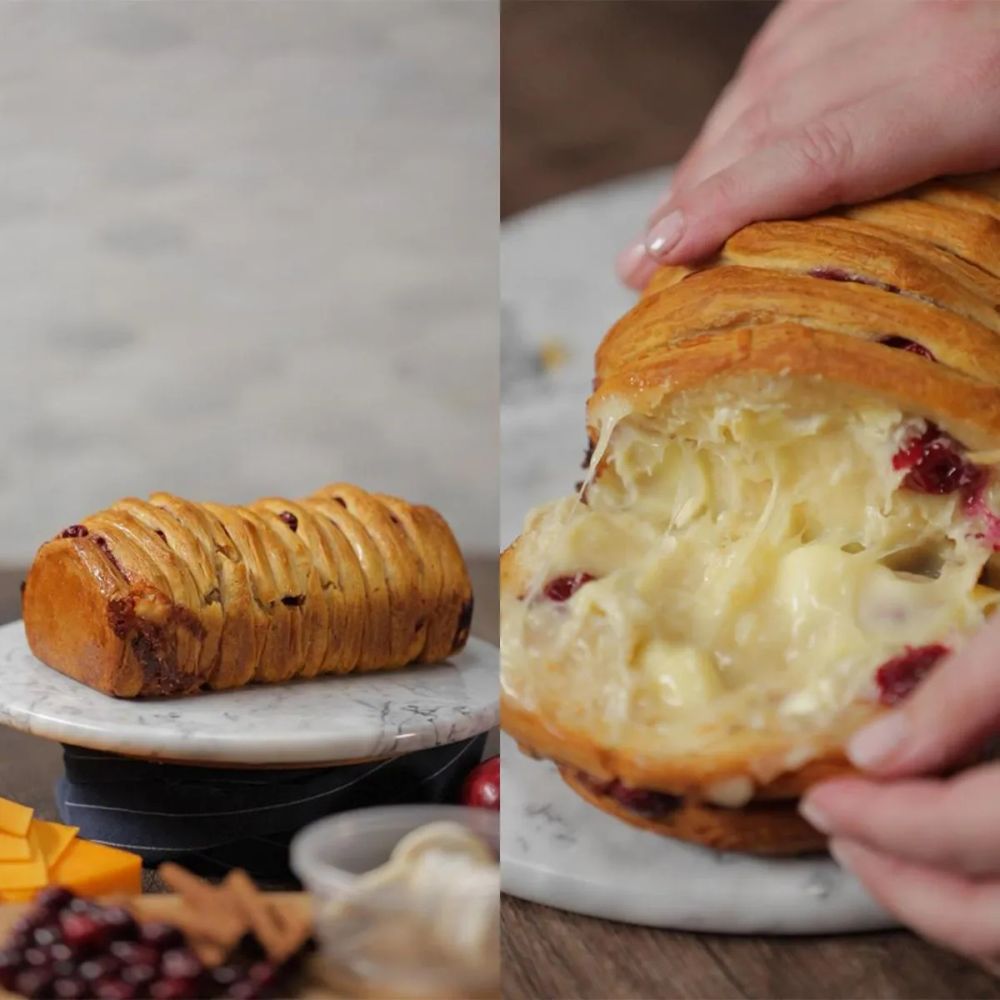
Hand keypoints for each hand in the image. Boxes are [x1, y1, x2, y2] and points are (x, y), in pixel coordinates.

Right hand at [617, 0, 999, 288]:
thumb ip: (977, 210)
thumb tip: (902, 285)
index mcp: (968, 75)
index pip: (813, 154)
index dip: (727, 207)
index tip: (658, 258)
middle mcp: (914, 17)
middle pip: (772, 113)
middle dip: (699, 189)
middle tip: (643, 264)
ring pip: (771, 69)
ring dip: (714, 147)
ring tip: (675, 213)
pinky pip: (796, 27)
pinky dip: (755, 92)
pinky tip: (736, 130)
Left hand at [799, 611, 999, 969]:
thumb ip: (959, 696)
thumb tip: (872, 755)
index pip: (967, 829)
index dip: (882, 822)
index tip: (823, 800)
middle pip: (995, 920)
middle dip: (899, 883)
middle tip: (840, 835)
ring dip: (943, 911)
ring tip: (882, 855)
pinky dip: (992, 918)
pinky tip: (958, 870)